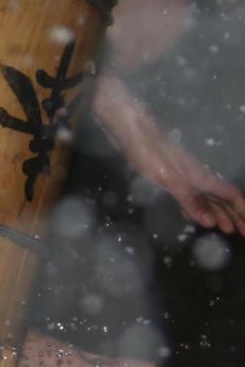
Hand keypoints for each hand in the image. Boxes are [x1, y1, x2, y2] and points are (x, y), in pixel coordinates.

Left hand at [93, 74, 244, 236]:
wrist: (132, 133)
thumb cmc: (150, 153)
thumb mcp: (170, 179)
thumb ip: (189, 200)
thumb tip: (210, 222)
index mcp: (201, 177)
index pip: (229, 195)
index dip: (241, 211)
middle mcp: (197, 177)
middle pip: (222, 200)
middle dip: (234, 216)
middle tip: (243, 233)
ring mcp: (184, 177)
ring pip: (207, 199)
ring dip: (218, 214)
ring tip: (226, 229)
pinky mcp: (171, 178)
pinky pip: (191, 197)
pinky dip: (198, 209)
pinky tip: (196, 216)